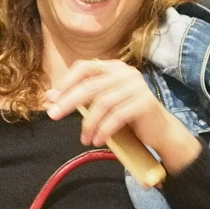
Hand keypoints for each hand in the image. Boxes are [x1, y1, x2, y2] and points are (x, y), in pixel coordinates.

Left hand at [44, 59, 201, 174]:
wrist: (160, 131)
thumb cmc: (128, 118)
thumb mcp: (101, 106)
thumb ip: (79, 99)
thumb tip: (49, 97)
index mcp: (114, 67)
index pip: (84, 67)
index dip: (66, 82)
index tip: (52, 99)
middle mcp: (126, 73)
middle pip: (90, 86)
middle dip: (69, 102)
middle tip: (54, 116)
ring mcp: (137, 87)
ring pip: (102, 103)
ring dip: (89, 123)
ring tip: (84, 139)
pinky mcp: (144, 103)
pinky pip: (116, 117)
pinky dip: (103, 130)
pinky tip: (97, 141)